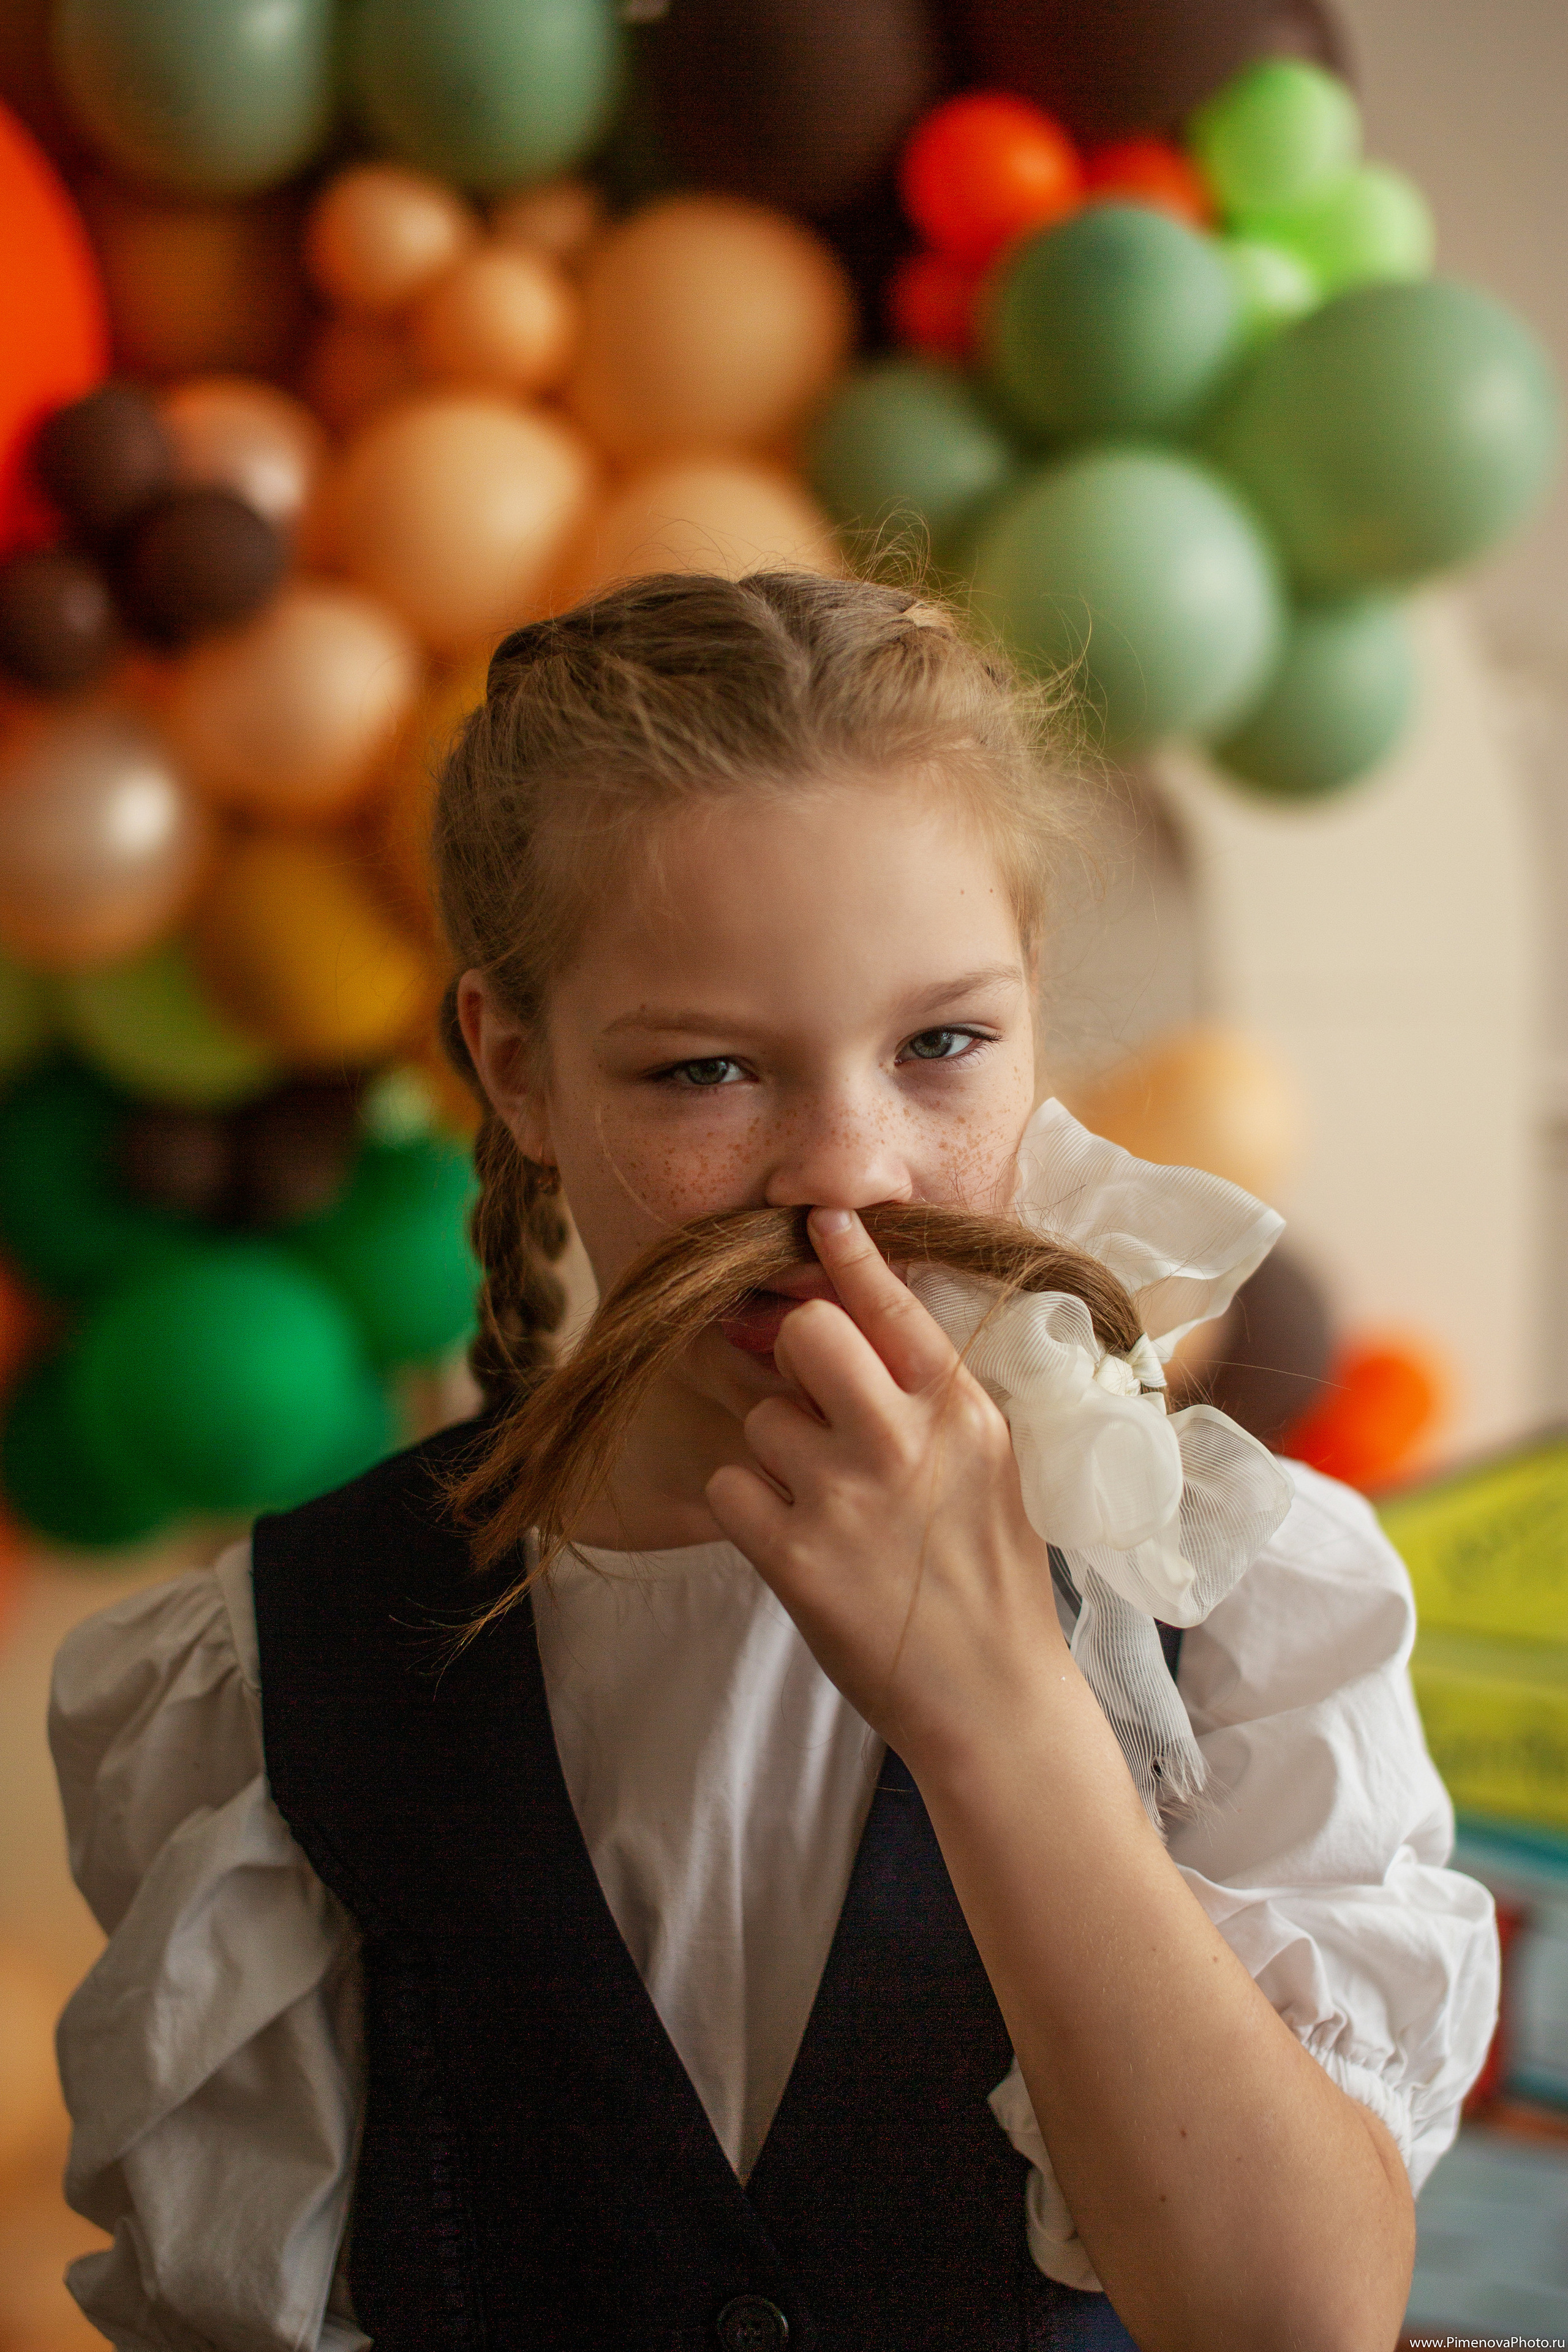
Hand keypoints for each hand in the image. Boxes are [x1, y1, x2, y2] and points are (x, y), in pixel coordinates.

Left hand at [705, 1206, 1070, 1763]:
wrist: (995, 1699)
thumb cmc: (991, 1579)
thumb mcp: (990, 1467)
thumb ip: (932, 1400)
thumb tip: (860, 1328)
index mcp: (962, 1413)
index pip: (895, 1306)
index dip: (851, 1255)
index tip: (821, 1219)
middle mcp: (904, 1442)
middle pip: (805, 1333)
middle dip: (794, 1355)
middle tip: (813, 1403)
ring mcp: (846, 1498)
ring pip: (760, 1419)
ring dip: (776, 1455)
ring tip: (827, 1509)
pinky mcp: (796, 1558)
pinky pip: (730, 1487)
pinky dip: (750, 1512)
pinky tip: (796, 1543)